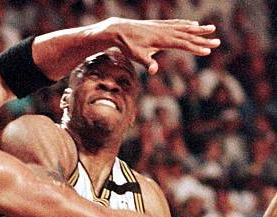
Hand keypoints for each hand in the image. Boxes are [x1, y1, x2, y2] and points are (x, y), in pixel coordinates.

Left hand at [104, 18, 219, 74]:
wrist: (118, 30)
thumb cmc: (127, 46)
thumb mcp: (136, 57)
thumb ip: (147, 63)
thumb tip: (154, 71)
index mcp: (163, 40)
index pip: (184, 44)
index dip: (196, 48)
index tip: (208, 51)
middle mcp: (165, 31)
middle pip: (188, 35)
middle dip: (203, 39)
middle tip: (218, 42)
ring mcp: (163, 26)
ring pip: (185, 27)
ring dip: (199, 29)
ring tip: (211, 28)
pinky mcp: (159, 25)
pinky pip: (177, 24)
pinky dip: (186, 24)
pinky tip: (193, 24)